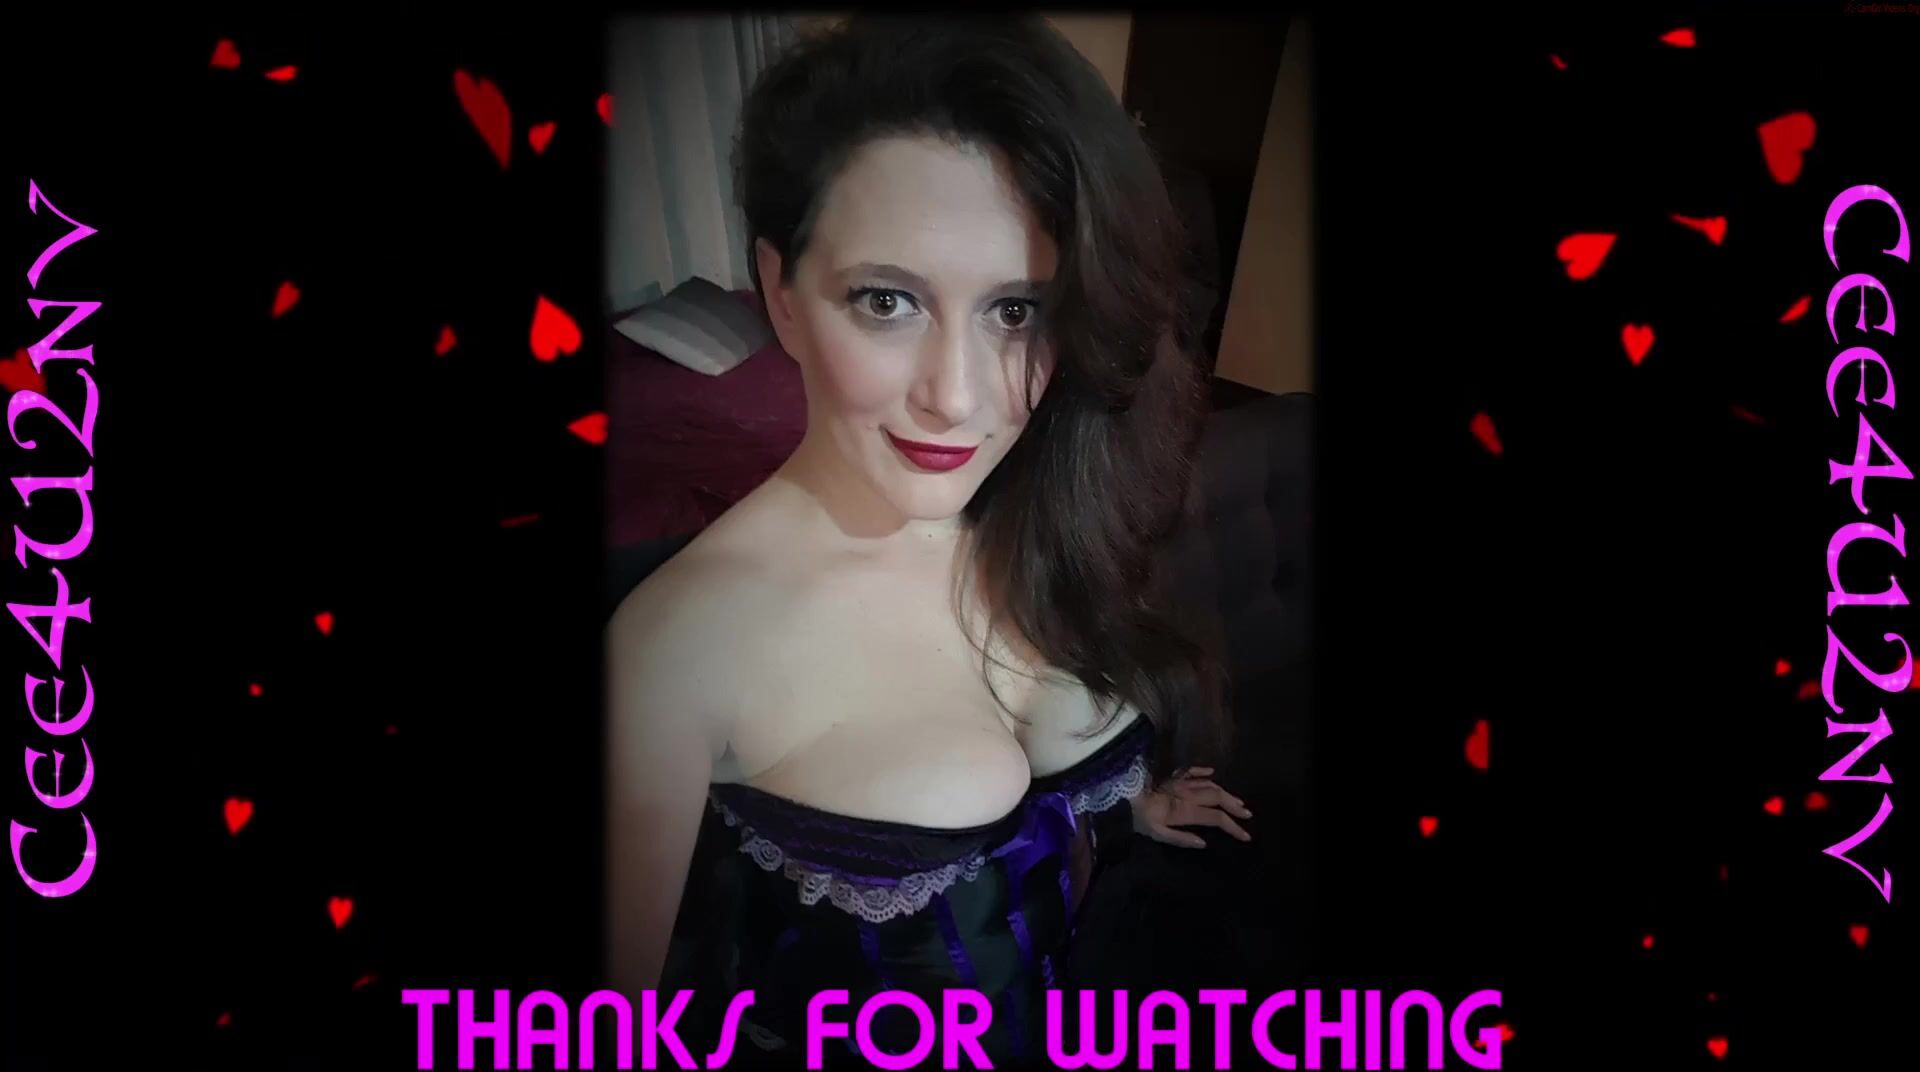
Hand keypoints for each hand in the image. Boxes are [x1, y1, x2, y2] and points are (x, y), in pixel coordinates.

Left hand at [1130, 766, 1252, 847]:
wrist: (1121, 795)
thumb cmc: (1138, 818)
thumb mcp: (1157, 834)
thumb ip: (1181, 839)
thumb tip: (1203, 843)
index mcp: (1185, 809)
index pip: (1216, 818)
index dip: (1233, 827)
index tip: (1245, 836)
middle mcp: (1188, 793)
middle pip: (1218, 798)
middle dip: (1235, 807)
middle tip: (1247, 815)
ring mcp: (1181, 782)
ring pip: (1210, 785)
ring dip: (1226, 793)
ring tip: (1238, 802)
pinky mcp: (1173, 776)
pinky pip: (1193, 771)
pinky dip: (1205, 772)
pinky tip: (1212, 773)